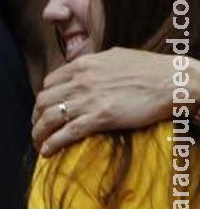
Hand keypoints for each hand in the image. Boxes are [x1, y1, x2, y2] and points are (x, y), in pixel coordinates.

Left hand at [32, 47, 175, 155]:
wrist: (172, 80)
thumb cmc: (150, 68)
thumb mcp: (114, 57)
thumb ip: (96, 63)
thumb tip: (89, 67)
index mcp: (82, 65)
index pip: (49, 82)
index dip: (43, 97)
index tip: (44, 108)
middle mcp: (80, 80)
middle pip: (43, 100)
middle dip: (36, 116)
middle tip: (38, 127)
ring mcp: (88, 99)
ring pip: (49, 117)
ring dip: (38, 132)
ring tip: (37, 143)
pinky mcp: (101, 117)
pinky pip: (67, 132)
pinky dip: (52, 143)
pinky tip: (46, 151)